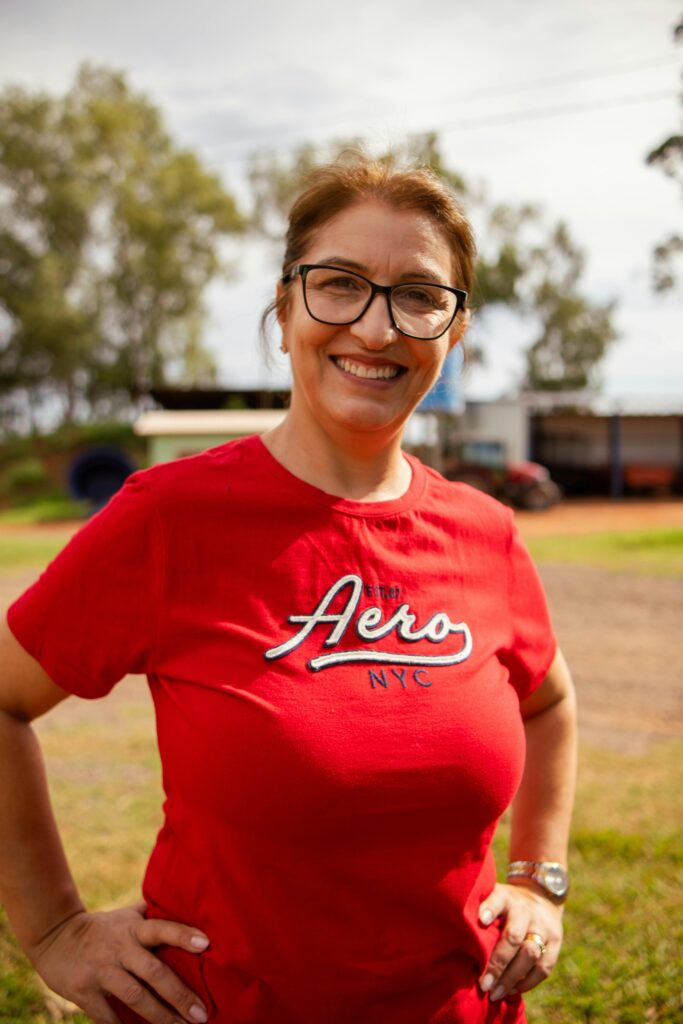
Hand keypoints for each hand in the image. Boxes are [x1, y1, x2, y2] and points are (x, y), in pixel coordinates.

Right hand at [29, 902, 210, 1023]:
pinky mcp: (84, 992)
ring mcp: (101, 971)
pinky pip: (107, 1016)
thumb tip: (183, 903)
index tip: (206, 944)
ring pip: (134, 997)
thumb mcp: (126, 916)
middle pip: (153, 971)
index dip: (183, 935)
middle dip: (179, 995)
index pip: (161, 928)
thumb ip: (151, 914)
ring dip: (159, 1017)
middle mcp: (120, 949)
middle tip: (201, 1015)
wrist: (54, 937)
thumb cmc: (102, 928)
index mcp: (133, 929)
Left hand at [477, 882, 562, 1001]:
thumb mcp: (494, 898)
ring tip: (496, 993)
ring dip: (512, 978)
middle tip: (483, 983)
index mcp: (507, 897)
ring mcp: (544, 926)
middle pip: (514, 936)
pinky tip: (512, 991)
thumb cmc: (505, 905)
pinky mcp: (556, 942)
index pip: (499, 899)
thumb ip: (479, 911)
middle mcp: (526, 910)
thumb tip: (455, 935)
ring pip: (531, 954)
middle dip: (498, 963)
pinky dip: (527, 982)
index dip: (490, 908)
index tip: (481, 920)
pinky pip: (544, 967)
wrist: (541, 897)